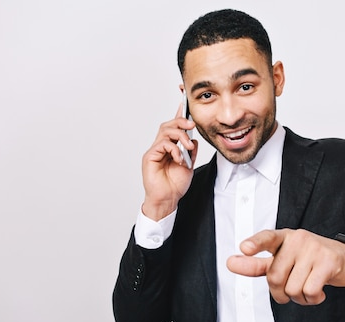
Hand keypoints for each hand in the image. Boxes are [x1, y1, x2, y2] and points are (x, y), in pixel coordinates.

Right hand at [141, 104, 197, 220]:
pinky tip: (179, 158)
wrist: (167, 200)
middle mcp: (162, 146)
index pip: (175, 126)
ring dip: (180, 135)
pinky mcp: (150, 156)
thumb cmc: (176, 185)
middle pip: (169, 124)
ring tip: (187, 146)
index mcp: (172, 146)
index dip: (180, 112)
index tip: (185, 98)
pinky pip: (162, 144)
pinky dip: (174, 149)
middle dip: (181, 121)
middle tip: (192, 126)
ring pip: (165, 131)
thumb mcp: (189, 164)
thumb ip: (191, 150)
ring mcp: (155, 150)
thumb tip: (194, 139)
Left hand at [226, 229, 344, 304]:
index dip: (255, 244)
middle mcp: (297, 238)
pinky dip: (313, 299)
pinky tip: (319, 292)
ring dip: (299, 298)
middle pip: (275, 277)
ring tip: (309, 288)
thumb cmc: (308, 261)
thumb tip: (230, 262)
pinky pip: (310, 291)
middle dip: (281, 293)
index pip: (266, 238)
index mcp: (282, 237)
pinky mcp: (329, 261)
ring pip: (293, 288)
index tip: (244, 248)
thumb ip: (256, 264)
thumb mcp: (282, 260)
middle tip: (293, 289)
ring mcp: (314, 248)